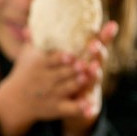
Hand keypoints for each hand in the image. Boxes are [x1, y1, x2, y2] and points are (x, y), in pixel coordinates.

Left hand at [60, 20, 117, 135]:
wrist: (74, 101)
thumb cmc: (69, 73)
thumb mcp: (61, 59)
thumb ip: (50, 44)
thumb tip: (26, 30)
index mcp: (86, 58)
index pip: (97, 43)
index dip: (103, 35)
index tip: (110, 25)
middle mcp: (92, 71)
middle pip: (98, 59)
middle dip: (97, 52)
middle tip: (94, 44)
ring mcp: (91, 86)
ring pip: (94, 79)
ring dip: (95, 74)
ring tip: (94, 68)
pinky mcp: (86, 102)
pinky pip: (90, 106)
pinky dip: (90, 108)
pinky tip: (90, 110)